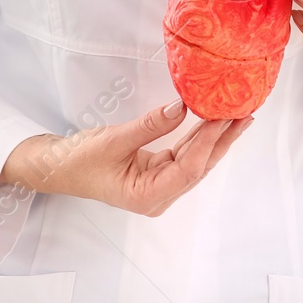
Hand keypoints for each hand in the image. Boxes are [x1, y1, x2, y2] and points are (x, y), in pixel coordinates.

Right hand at [0, 102, 252, 216]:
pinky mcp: (157, 174)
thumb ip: (150, 125)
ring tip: (239, 116)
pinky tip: (214, 124)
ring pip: (196, 162)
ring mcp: (159, 186)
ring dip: (216, 139)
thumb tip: (182, 107)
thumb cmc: (78, 160)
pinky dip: (199, 139)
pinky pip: (185, 156)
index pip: (188, 169)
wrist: (56, 168)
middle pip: (199, 167)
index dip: (208, 142)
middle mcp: (158, 196)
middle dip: (223, 140)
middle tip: (246, 114)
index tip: (224, 116)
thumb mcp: (113, 140)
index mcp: (146, 196)